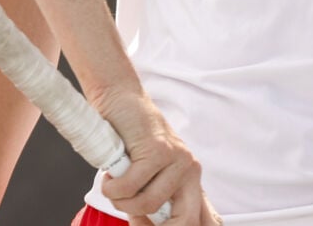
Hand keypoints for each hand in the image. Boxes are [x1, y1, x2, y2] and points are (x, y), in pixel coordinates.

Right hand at [94, 90, 218, 225]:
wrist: (120, 98)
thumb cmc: (130, 137)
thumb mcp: (151, 172)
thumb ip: (160, 198)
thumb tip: (152, 225)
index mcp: (191, 180)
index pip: (203, 222)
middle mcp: (190, 170)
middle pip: (184, 222)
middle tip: (130, 219)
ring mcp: (176, 160)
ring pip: (148, 204)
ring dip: (122, 202)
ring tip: (113, 188)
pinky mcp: (158, 150)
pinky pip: (131, 186)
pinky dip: (113, 188)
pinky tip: (109, 177)